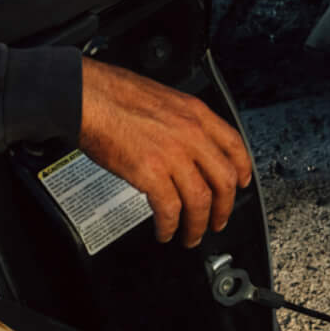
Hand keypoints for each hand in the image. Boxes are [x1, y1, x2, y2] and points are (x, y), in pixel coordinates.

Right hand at [78, 57, 252, 246]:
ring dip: (198, 225)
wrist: (87, 96)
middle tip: (218, 221)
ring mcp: (172, 154)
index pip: (234, 145)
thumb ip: (182, 122)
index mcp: (196, 114)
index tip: (241, 183)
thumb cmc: (115, 94)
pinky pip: (169, 209)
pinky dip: (169, 226)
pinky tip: (165, 231)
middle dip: (224, 208)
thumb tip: (187, 144)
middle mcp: (191, 134)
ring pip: (200, 200)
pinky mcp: (150, 173)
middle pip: (224, 179)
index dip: (242, 170)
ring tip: (191, 236)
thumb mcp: (164, 99)